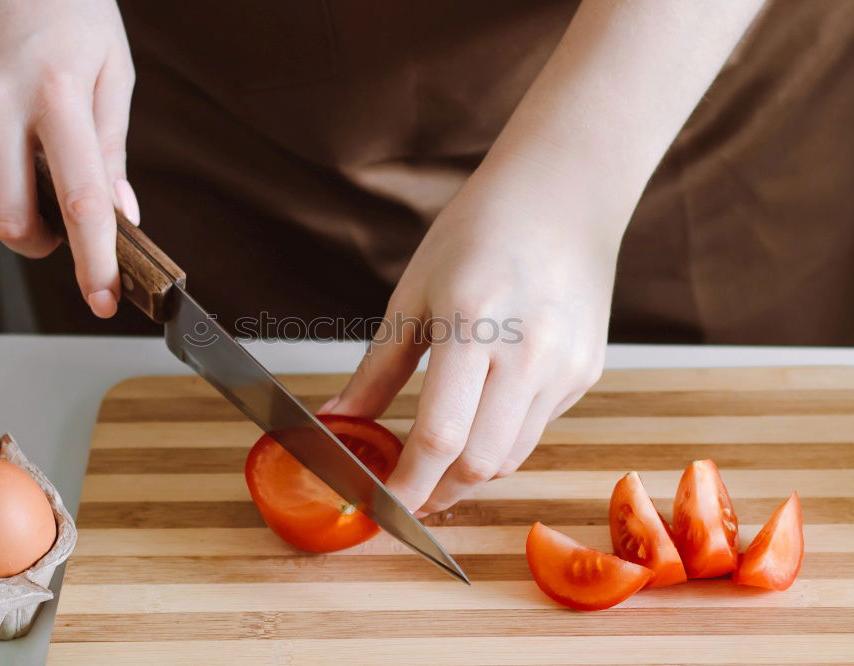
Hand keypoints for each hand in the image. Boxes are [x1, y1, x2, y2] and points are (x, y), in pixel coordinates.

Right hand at [0, 0, 136, 316]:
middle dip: (40, 244)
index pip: (80, 201)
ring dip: (6, 209)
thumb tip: (120, 214)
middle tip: (59, 230)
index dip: (94, 261)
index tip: (104, 298)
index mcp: (57, 93)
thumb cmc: (64, 4)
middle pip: (10, 221)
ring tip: (24, 168)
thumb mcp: (111, 70)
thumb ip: (112, 149)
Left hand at [320, 0, 763, 514]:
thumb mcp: (412, 296)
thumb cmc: (476, 234)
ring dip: (468, 473)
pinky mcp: (586, 371)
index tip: (381, 506)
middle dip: (437, 492)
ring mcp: (566, 365)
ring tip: (437, 460)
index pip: (439, 436)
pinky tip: (482, 414)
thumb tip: (336, 422)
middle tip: (406, 493)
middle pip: (481, 463)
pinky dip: (500, 440)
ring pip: (511, 456)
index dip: (407, 484)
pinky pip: (536, 428)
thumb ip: (376, 371)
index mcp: (472, 324)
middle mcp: (529, 352)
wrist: (561, 197)